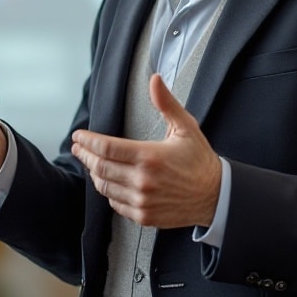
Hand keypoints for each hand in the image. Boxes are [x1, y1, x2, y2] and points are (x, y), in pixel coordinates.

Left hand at [71, 74, 221, 227]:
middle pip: (100, 167)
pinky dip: (108, 191)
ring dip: (94, 172)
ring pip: (104, 186)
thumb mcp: (186, 127)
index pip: (106, 148)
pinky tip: (108, 181)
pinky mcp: (144, 216)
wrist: (217, 196)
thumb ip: (166, 103)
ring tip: (90, 162)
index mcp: (150, 157)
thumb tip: (155, 81)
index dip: (88, 140)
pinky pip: (115, 203)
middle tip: (79, 147)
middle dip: (85, 155)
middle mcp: (143, 181)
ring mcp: (142, 201)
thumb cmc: (200, 161)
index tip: (79, 135)